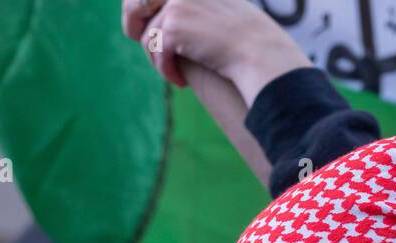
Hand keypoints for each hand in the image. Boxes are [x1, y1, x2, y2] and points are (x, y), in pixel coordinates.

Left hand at [123, 0, 312, 104]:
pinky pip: (156, 52)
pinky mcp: (173, 27)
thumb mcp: (221, 15)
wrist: (260, 53)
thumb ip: (195, 12)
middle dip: (134, 27)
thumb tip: (166, 27)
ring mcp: (176, 5)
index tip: (142, 29)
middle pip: (139, 6)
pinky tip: (181, 83)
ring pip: (149, 38)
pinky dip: (166, 71)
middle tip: (146, 48)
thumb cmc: (249, 43)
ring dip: (161, 61)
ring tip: (178, 75)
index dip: (142, 9)